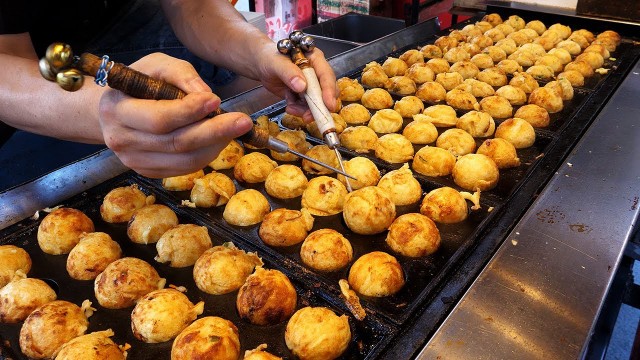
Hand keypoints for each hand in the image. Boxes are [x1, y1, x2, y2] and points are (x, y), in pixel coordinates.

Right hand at [97, 53, 252, 177]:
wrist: (114, 109)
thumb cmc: (140, 82)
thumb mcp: (156, 64)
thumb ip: (180, 74)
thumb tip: (206, 94)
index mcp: (116, 110)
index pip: (159, 118)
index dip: (190, 111)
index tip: (216, 100)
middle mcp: (121, 140)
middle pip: (176, 143)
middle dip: (214, 132)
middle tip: (243, 121)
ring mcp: (134, 161)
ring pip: (185, 160)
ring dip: (215, 145)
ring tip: (235, 128)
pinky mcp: (148, 172)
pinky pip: (185, 168)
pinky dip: (207, 154)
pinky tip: (219, 139)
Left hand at [255, 44, 336, 121]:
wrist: (261, 65)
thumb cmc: (269, 58)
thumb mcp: (276, 63)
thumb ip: (289, 72)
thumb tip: (302, 86)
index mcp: (314, 59)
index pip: (326, 75)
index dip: (329, 90)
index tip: (329, 105)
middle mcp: (316, 72)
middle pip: (326, 91)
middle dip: (319, 106)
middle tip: (308, 117)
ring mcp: (311, 85)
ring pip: (317, 102)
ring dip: (305, 110)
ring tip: (291, 108)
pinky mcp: (305, 95)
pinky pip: (307, 107)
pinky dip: (298, 110)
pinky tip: (289, 105)